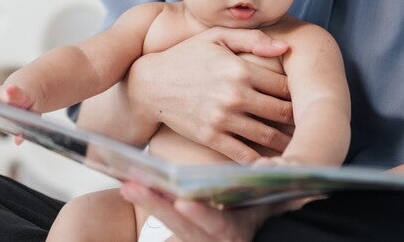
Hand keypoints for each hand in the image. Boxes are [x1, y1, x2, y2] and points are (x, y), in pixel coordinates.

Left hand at [120, 182, 271, 241]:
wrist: (245, 232)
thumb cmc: (263, 210)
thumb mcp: (273, 205)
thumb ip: (276, 193)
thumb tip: (270, 168)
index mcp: (235, 233)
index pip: (218, 225)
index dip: (201, 216)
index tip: (184, 203)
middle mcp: (213, 240)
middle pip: (181, 225)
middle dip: (157, 205)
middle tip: (133, 186)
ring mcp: (196, 238)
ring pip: (169, 222)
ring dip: (147, 201)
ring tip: (127, 182)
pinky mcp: (184, 234)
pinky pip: (164, 220)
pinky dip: (149, 202)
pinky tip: (130, 186)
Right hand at [127, 27, 292, 161]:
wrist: (150, 84)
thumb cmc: (186, 56)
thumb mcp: (216, 38)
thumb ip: (252, 39)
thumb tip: (287, 48)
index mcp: (239, 68)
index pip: (283, 84)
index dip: (299, 92)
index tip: (307, 98)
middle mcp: (234, 94)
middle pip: (281, 111)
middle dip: (298, 118)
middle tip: (310, 122)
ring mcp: (223, 118)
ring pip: (268, 135)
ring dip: (287, 141)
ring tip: (298, 141)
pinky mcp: (212, 137)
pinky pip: (245, 154)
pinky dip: (262, 161)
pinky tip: (273, 161)